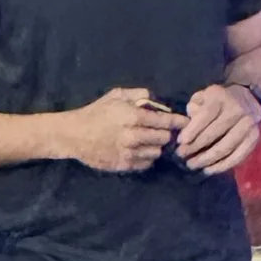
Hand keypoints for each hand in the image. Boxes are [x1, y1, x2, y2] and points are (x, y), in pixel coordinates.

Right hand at [60, 87, 181, 173]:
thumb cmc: (95, 112)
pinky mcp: (124, 165)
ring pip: (157, 152)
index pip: (166, 122)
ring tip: (149, 141)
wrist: (73, 134)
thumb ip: (138, 94)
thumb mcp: (115, 95)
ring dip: (156, 147)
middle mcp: (134, 136)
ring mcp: (129, 153)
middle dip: (166, 134)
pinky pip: (146, 164)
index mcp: (134, 117)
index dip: (179, 122)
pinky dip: (146, 158)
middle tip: (163, 131)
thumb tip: (156, 98)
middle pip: (164, 139)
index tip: (187, 122)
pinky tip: (139, 150)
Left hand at [176, 82, 260, 177]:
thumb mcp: (203, 97)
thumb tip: (186, 125)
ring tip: (193, 165)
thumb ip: (193, 108)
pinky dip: (222, 166)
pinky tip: (209, 170)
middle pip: (215, 133)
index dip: (193, 129)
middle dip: (195, 146)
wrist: (250, 99)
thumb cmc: (219, 101)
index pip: (206, 115)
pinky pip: (237, 156)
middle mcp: (237, 110)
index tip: (181, 141)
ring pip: (225, 147)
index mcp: (221, 97)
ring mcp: (248, 125)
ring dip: (207, 159)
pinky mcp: (254, 138)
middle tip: (181, 155)